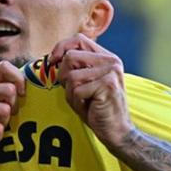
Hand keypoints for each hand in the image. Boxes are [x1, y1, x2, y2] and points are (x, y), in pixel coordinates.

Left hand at [50, 34, 133, 148]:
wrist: (117, 130)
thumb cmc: (97, 107)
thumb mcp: (86, 82)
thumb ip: (76, 67)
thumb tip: (53, 57)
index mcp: (107, 57)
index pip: (79, 39)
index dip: (61, 47)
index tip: (53, 61)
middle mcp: (111, 61)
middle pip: (70, 57)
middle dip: (63, 76)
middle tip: (74, 91)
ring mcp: (110, 72)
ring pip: (71, 76)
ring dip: (71, 93)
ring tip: (84, 101)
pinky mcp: (107, 85)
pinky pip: (76, 91)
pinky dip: (76, 103)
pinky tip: (88, 107)